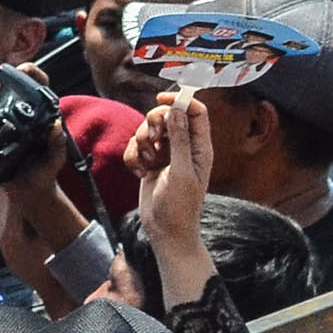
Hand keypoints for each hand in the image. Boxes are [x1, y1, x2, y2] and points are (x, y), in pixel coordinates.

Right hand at [136, 91, 215, 250]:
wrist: (165, 233)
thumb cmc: (179, 207)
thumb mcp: (181, 172)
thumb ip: (179, 139)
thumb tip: (176, 110)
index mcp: (200, 147)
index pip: (196, 111)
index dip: (181, 100)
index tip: (161, 100)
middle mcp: (184, 147)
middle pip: (168, 114)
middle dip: (154, 123)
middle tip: (152, 140)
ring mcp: (166, 154)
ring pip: (148, 129)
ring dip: (141, 142)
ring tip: (147, 162)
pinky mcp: (149, 162)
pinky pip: (136, 146)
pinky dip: (133, 156)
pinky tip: (139, 172)